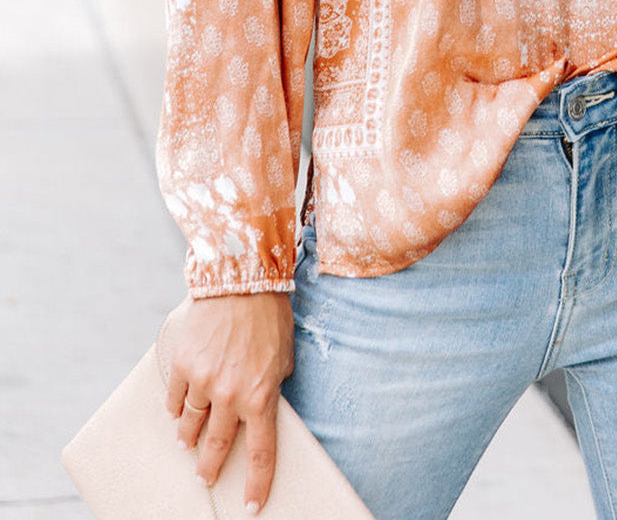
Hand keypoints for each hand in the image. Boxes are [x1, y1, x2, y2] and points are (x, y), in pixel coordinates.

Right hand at [165, 291, 294, 513]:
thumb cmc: (269, 316)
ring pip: (191, 425)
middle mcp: (231, 396)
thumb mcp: (283, 358)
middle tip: (205, 477)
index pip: (262, 453)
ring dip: (189, 437)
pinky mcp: (184, 365)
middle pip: (217, 446)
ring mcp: (204, 382)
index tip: (252, 506)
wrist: (242, 278)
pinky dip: (177, 407)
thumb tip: (260, 407)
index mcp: (262, 397)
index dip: (258, 484)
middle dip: (210, 467)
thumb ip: (270, 387)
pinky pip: (176, 398)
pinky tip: (177, 411)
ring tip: (187, 444)